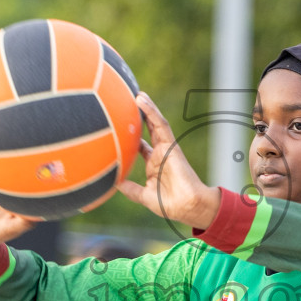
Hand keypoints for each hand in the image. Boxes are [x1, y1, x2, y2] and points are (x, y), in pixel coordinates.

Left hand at [117, 93, 221, 230]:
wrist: (186, 206)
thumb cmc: (169, 204)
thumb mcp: (143, 196)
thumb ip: (130, 189)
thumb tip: (113, 184)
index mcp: (153, 164)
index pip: (141, 145)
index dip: (132, 135)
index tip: (121, 125)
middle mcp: (159, 153)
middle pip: (148, 129)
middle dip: (141, 116)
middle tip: (129, 101)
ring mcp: (165, 147)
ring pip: (155, 122)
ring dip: (147, 108)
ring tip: (137, 94)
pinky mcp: (171, 144)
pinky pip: (161, 124)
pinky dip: (151, 112)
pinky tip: (142, 101)